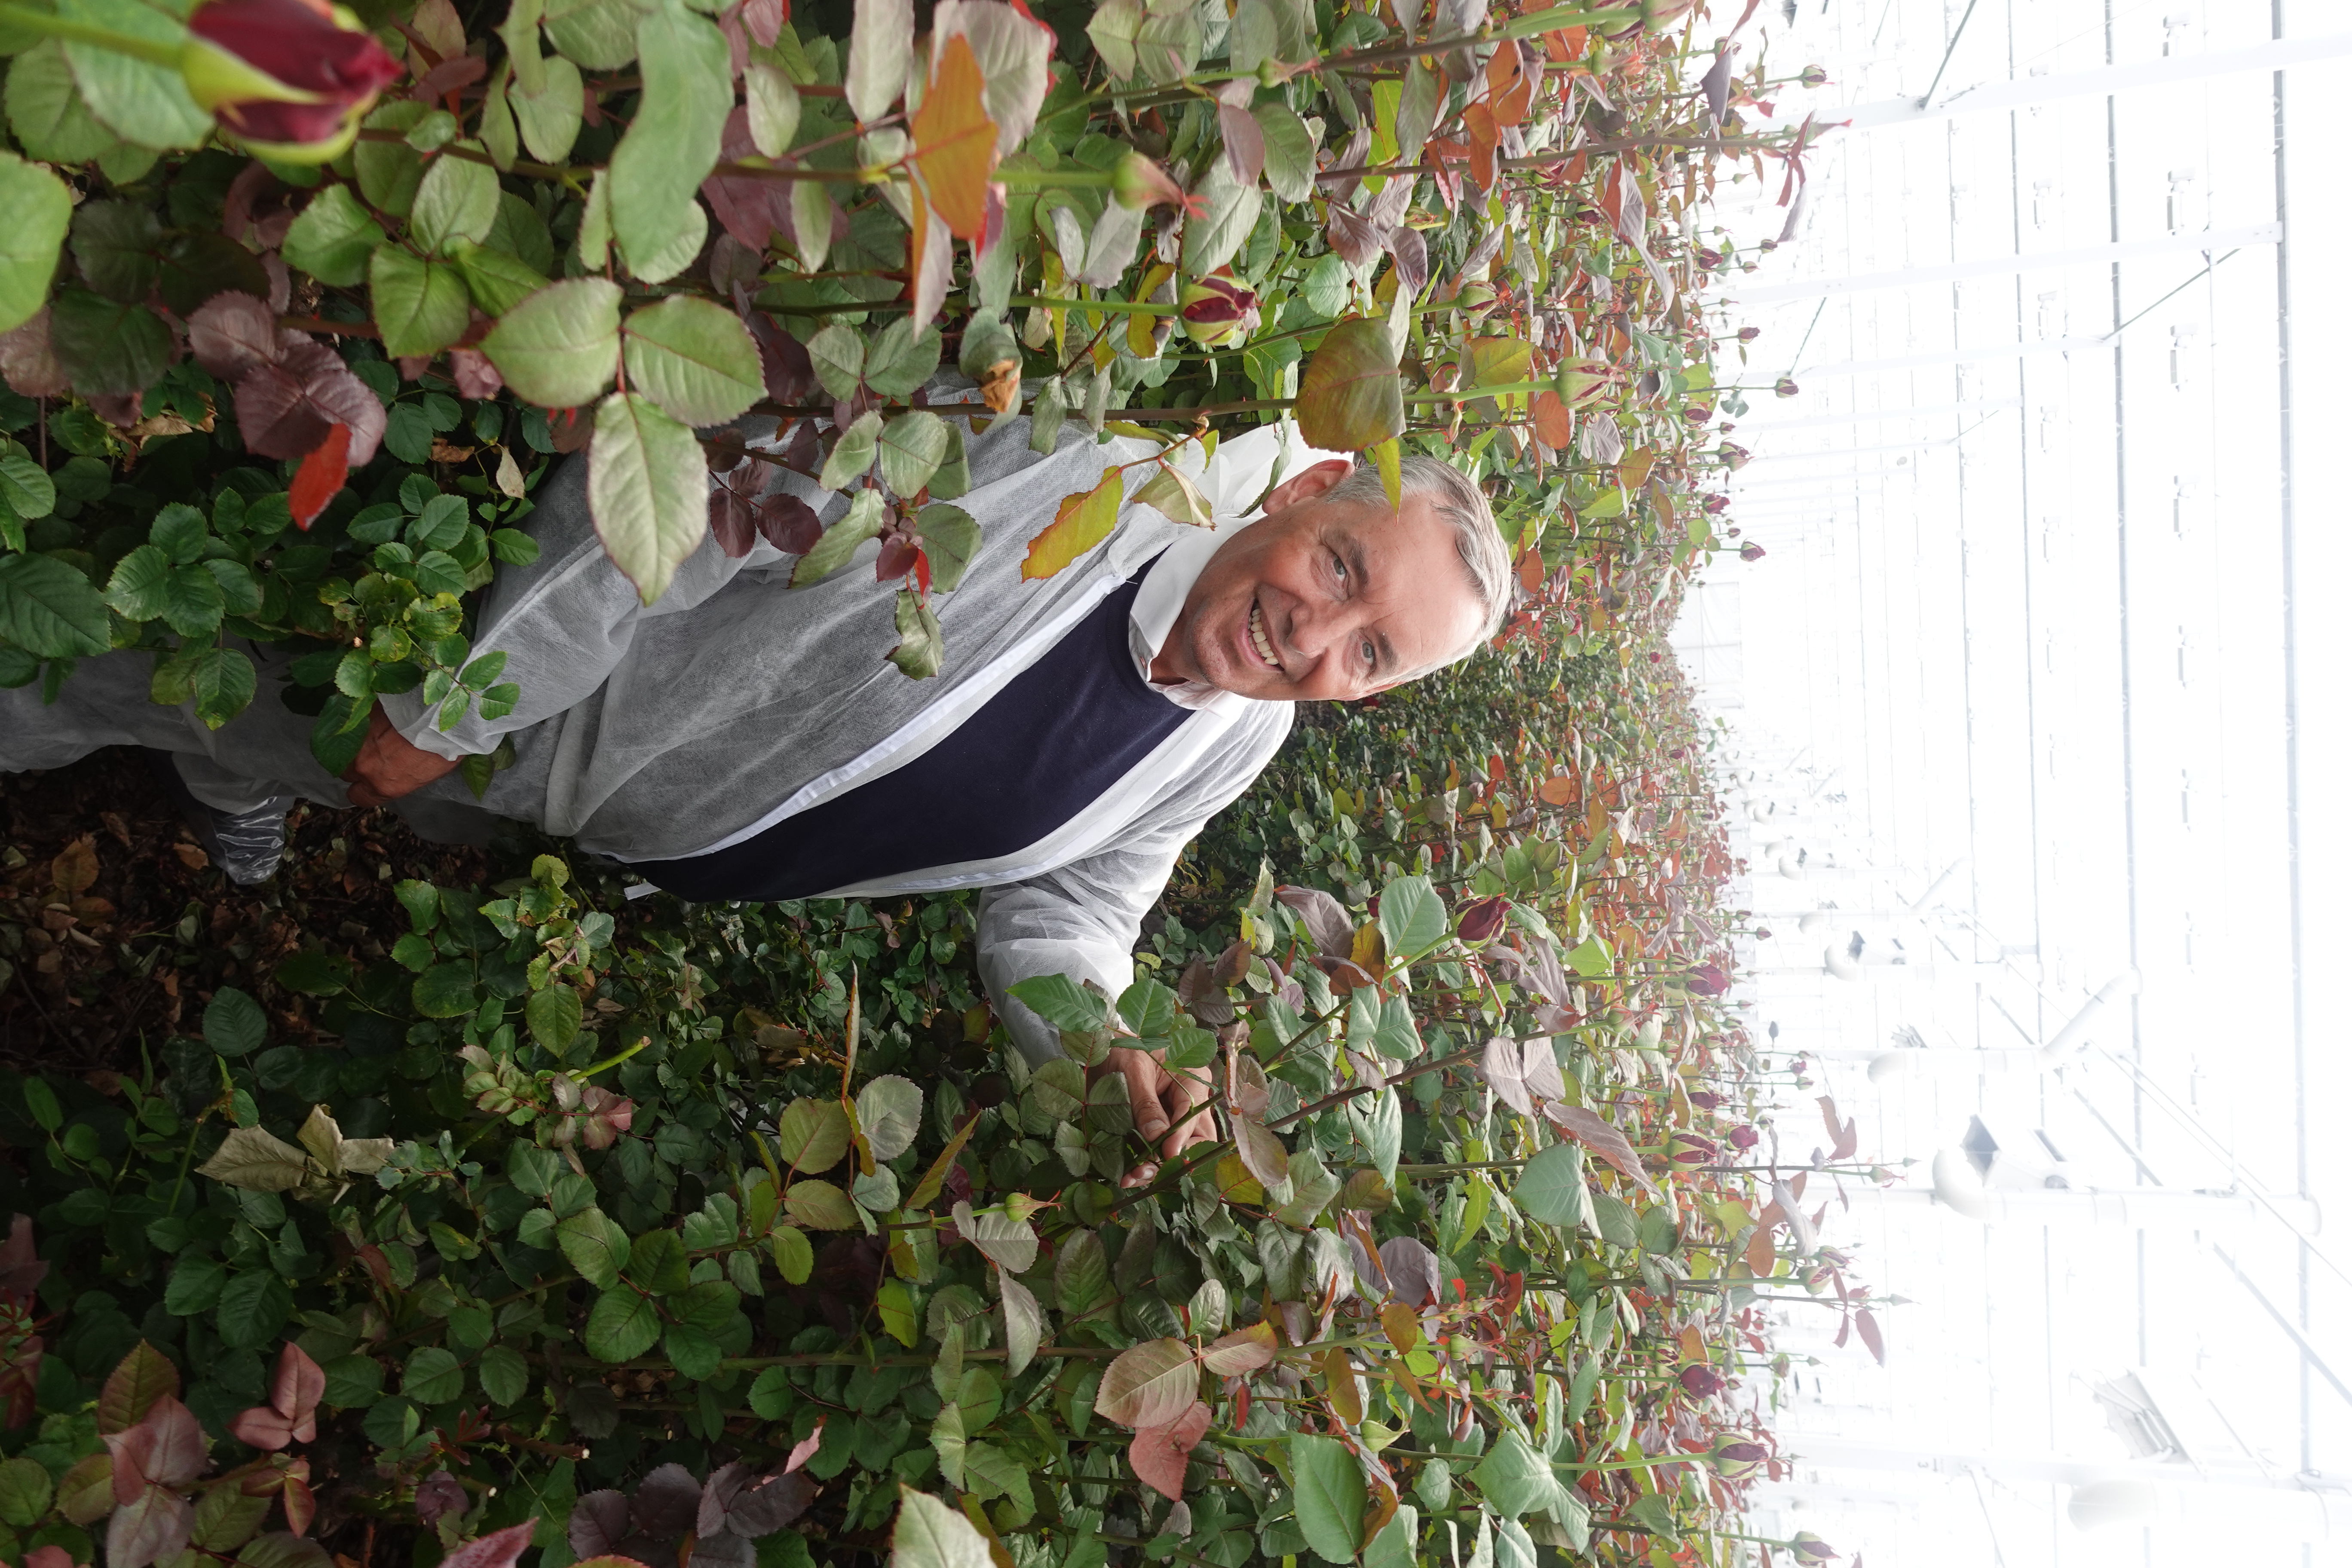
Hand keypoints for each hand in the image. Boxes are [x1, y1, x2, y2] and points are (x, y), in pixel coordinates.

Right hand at [344, 708, 462, 805]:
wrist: (440, 714)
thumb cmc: (442, 746)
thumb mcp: (426, 774)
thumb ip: (401, 778)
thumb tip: (396, 774)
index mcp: (383, 786)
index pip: (358, 797)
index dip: (362, 789)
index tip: (368, 781)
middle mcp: (364, 766)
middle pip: (346, 771)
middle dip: (357, 764)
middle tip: (375, 753)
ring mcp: (357, 741)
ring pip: (344, 748)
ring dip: (356, 743)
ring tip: (375, 733)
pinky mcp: (358, 716)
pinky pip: (350, 724)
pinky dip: (359, 722)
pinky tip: (375, 717)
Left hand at [1098, 1044, 1215, 1187]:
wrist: (1103, 1048)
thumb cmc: (1121, 1050)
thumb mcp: (1132, 1072)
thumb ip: (1145, 1103)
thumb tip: (1158, 1136)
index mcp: (1192, 1077)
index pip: (1194, 1111)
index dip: (1182, 1136)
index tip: (1166, 1154)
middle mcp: (1190, 1098)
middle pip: (1198, 1136)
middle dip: (1174, 1158)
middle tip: (1147, 1170)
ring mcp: (1176, 1114)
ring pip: (1180, 1148)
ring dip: (1158, 1166)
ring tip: (1132, 1177)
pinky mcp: (1160, 1126)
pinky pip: (1160, 1149)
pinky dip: (1146, 1164)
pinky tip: (1128, 1175)